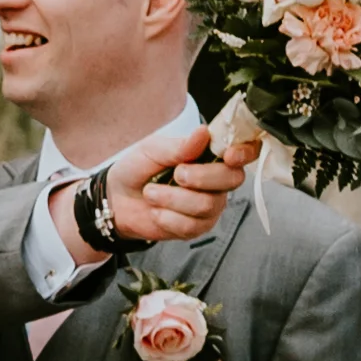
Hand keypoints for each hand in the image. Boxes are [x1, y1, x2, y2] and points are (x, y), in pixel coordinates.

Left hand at [84, 114, 247, 253]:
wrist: (115, 200)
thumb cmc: (137, 170)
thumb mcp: (152, 150)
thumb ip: (179, 146)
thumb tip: (203, 133)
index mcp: (210, 155)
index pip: (245, 151)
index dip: (245, 152)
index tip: (229, 155)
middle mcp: (217, 180)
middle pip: (232, 179)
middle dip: (201, 177)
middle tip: (176, 173)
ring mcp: (210, 205)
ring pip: (208, 205)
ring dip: (173, 198)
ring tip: (152, 193)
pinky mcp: (197, 228)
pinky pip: (192, 226)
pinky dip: (168, 217)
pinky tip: (156, 212)